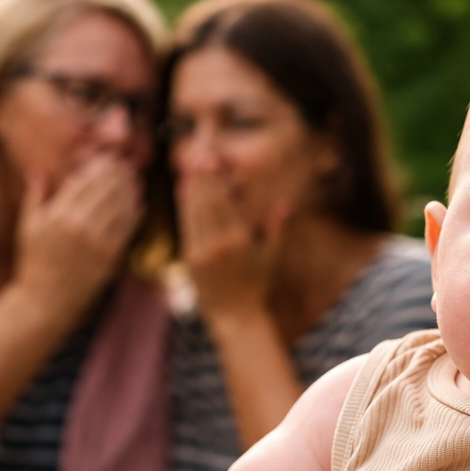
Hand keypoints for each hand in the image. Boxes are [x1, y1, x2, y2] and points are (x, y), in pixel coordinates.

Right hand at [10, 153, 141, 324]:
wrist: (47, 301)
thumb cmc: (35, 262)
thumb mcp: (28, 228)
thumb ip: (36, 197)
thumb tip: (39, 171)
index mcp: (57, 215)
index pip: (84, 181)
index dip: (99, 167)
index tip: (108, 158)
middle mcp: (78, 226)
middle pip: (105, 191)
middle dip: (118, 174)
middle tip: (127, 164)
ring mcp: (96, 242)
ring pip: (119, 207)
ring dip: (129, 190)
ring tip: (135, 179)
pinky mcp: (110, 257)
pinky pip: (127, 229)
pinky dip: (134, 214)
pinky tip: (138, 203)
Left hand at [178, 169, 288, 325]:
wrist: (236, 316)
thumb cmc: (256, 285)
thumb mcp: (271, 256)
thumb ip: (277, 228)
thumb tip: (286, 203)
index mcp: (242, 239)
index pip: (226, 200)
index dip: (217, 178)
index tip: (213, 159)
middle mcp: (222, 243)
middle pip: (209, 201)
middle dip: (203, 176)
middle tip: (199, 154)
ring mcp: (203, 251)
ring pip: (195, 210)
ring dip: (192, 187)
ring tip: (190, 167)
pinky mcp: (190, 260)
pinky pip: (187, 226)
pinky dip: (185, 207)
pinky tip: (184, 191)